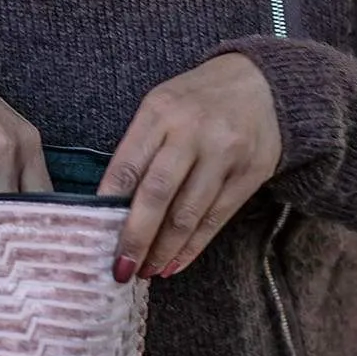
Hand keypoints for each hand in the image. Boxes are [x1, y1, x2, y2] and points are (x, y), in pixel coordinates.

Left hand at [99, 54, 280, 280]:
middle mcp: (192, 132)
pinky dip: (193, 247)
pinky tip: (175, 263)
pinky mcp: (250, 174)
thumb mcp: (161, 106)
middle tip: (121, 270)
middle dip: (136, 238)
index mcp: (160, 112)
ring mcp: (224, 154)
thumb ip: (140, 147)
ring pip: (188, 214)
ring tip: (147, 271)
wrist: (262, 84)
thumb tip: (114, 206)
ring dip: (164, 250)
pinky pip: (216, 219)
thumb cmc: (197, 100)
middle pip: (157, 194)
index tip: (94, 237)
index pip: (127, 165)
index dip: (109, 206)